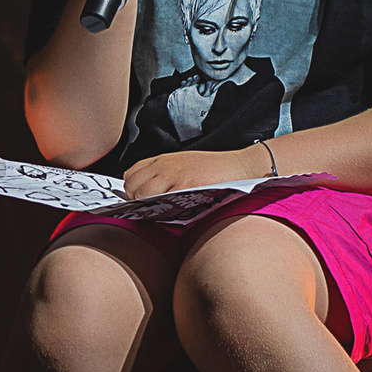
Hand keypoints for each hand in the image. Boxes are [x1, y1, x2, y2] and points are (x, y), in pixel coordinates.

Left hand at [123, 146, 267, 198]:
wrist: (240, 168)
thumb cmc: (215, 170)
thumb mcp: (184, 165)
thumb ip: (164, 175)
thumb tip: (146, 195)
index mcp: (163, 159)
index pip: (131, 173)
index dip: (132, 188)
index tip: (138, 199)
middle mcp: (164, 165)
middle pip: (132, 185)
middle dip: (135, 200)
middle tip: (148, 209)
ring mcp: (173, 175)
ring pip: (141, 194)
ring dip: (145, 206)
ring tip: (158, 212)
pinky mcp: (184, 186)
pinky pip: (160, 200)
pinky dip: (160, 209)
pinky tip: (170, 213)